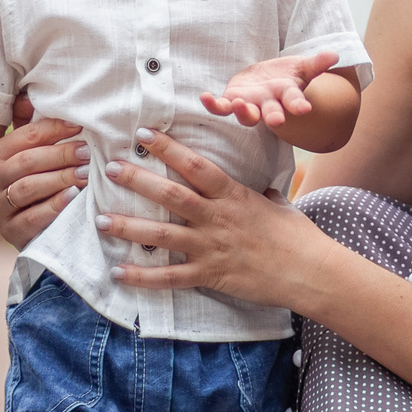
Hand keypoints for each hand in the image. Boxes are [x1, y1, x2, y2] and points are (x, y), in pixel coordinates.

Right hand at [0, 96, 88, 248]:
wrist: (33, 229)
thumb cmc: (38, 182)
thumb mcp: (34, 153)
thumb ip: (31, 126)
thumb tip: (31, 95)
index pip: (25, 136)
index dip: (54, 129)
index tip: (80, 125)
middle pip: (26, 162)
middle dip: (60, 154)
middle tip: (87, 151)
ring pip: (27, 188)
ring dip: (59, 179)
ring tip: (86, 174)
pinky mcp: (10, 232)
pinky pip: (31, 217)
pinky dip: (54, 206)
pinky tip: (73, 197)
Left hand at [95, 128, 327, 308]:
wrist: (312, 272)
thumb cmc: (298, 237)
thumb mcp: (278, 205)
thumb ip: (259, 196)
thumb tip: (258, 190)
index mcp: (233, 195)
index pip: (195, 165)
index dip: (167, 148)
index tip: (142, 134)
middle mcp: (218, 218)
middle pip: (171, 195)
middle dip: (137, 180)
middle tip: (110, 168)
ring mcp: (212, 248)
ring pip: (162, 235)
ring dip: (128, 227)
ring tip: (100, 220)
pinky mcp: (211, 275)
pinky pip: (170, 277)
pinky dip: (143, 277)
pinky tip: (118, 272)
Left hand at [200, 50, 341, 130]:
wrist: (266, 81)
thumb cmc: (287, 76)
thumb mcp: (302, 67)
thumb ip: (317, 63)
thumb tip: (335, 55)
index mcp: (287, 95)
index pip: (295, 101)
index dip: (298, 105)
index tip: (305, 109)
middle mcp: (269, 104)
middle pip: (272, 112)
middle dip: (274, 116)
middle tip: (276, 121)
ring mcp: (250, 105)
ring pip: (247, 114)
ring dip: (243, 111)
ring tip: (239, 104)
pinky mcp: (233, 101)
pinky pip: (222, 106)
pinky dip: (213, 104)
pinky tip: (204, 97)